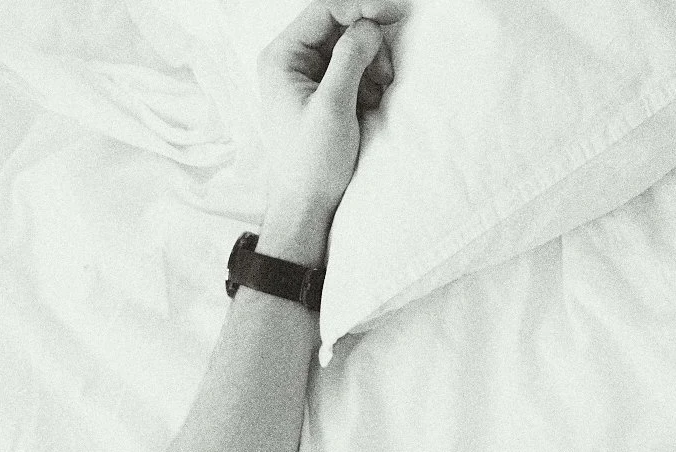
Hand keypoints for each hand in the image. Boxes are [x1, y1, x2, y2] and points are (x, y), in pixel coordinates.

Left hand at [258, 4, 397, 231]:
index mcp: (282, 57)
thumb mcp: (333, 107)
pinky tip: (370, 104)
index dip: (361, 7)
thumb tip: (370, 26)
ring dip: (372, 64)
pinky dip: (369, 80)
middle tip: (384, 74)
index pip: (325, 9)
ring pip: (351, 46)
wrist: (307, 207)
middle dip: (369, 44)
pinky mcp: (325, 92)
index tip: (392, 14)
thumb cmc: (312, 164)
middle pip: (341, 25)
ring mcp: (309, 76)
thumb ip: (350, 59)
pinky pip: (354, 68)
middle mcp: (292, 60)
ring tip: (376, 96)